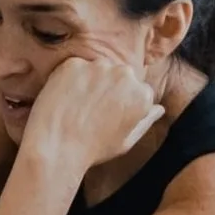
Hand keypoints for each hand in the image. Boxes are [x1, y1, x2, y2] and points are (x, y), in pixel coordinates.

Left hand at [25, 51, 163, 170]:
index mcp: (142, 94)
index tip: (107, 116)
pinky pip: (74, 68)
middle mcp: (125, 75)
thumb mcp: (126, 142)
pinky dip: (69, 80)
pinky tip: (63, 100)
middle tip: (90, 111)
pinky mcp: (74, 64)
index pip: (137, 90)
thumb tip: (158, 108)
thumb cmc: (92, 151)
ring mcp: (99, 67)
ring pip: (97, 69)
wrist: (56, 149)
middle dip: (108, 88)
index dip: (121, 103)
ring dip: (90, 81)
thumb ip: (145, 121)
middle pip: (119, 75)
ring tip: (76, 107)